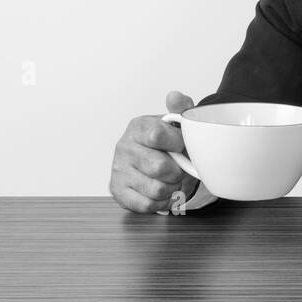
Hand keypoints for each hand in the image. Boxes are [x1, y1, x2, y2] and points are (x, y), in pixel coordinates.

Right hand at [109, 90, 201, 213]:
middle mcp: (124, 147)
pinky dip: (161, 201)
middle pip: (160, 167)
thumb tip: (175, 97)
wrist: (150, 163)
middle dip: (178, 171)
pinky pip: (147, 205)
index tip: (182, 145)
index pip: (157, 135)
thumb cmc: (166, 143)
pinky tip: (162, 191)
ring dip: (171, 188)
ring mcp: (119, 170)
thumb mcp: (176, 123)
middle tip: (179, 167)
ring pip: (157, 189)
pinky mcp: (118, 192)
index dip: (177, 144)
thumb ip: (180, 109)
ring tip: (170, 179)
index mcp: (138, 127)